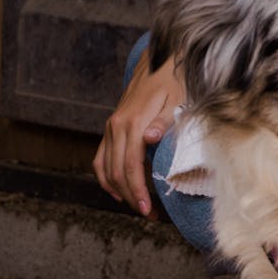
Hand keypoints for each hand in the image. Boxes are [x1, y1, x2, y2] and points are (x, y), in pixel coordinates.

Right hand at [92, 50, 184, 215]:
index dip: (138, 190)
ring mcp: (111, 127)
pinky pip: (100, 159)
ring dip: (120, 192)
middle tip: (150, 214)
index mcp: (133, 121)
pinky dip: (105, 178)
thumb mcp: (177, 99)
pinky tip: (118, 192)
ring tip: (140, 207)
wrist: (160, 64)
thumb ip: (163, 121)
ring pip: (106, 169)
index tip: (148, 210)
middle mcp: (117, 126)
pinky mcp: (111, 128)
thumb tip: (150, 139)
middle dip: (132, 197)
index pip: (131, 166)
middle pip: (117, 172)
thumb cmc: (174, 83)